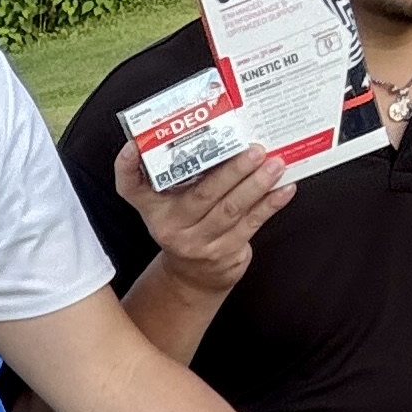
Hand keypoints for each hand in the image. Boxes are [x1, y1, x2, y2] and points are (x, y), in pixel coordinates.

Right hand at [115, 138, 293, 295]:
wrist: (193, 275)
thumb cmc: (186, 226)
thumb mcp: (169, 205)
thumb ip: (178, 175)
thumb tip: (212, 136)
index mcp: (153, 208)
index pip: (130, 187)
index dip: (127, 167)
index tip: (132, 147)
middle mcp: (171, 226)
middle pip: (202, 194)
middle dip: (232, 170)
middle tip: (254, 150)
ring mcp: (198, 242)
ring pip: (230, 209)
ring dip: (256, 185)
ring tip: (275, 165)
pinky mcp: (223, 253)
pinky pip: (250, 225)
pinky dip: (270, 205)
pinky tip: (284, 189)